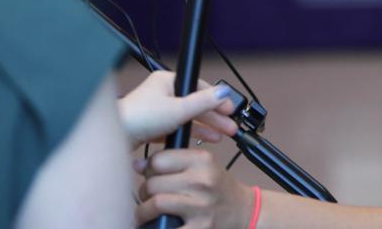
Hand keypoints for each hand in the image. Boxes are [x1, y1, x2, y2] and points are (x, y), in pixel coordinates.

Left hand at [118, 71, 238, 148]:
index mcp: (167, 81)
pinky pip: (178, 127)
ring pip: (187, 117)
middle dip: (214, 116)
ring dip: (205, 125)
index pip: (199, 87)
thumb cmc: (139, 117)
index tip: (230, 110)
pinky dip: (190, 132)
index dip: (216, 100)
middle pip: (195, 103)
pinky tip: (202, 138)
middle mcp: (162, 93)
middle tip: (229, 126)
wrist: (114, 137)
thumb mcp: (178, 109)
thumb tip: (224, 91)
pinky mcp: (153, 125)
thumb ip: (204, 101)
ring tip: (220, 136)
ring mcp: (157, 109)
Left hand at [133, 149, 253, 228]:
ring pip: (154, 204)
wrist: (244, 210)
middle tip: (148, 196)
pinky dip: (154, 227)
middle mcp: (202, 180)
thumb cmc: (219, 187)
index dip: (149, 168)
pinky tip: (154, 225)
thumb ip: (173, 161)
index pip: (158, 160)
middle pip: (153, 183)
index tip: (151, 175)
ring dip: (143, 211)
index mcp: (203, 160)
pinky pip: (164, 228)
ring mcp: (201, 205)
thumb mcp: (203, 165)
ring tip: (146, 212)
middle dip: (144, 191)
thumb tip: (137, 164)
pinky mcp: (199, 227)